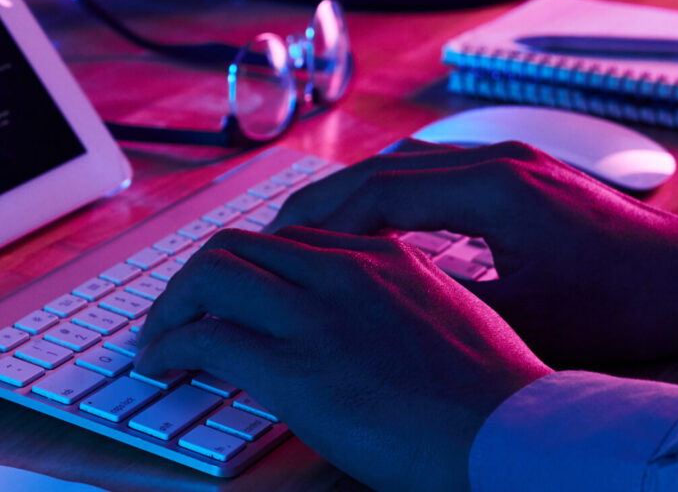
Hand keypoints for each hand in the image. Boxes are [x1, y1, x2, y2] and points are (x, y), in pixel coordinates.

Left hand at [134, 227, 550, 491]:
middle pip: (242, 245)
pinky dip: (169, 348)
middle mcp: (347, 272)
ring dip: (173, 307)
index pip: (293, 239)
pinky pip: (205, 338)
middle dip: (198, 279)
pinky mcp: (295, 365)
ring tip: (159, 339)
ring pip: (211, 275)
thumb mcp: (457, 327)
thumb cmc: (501, 404)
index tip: (232, 295)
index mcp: (388, 260)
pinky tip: (162, 367)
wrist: (517, 437)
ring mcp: (318, 315)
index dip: (249, 266)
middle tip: (179, 314)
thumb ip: (405, 312)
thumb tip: (373, 337)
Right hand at [267, 139, 677, 363]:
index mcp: (494, 190)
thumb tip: (371, 308)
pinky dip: (395, 197)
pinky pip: (437, 173)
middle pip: (383, 169)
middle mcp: (499, 160)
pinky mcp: (526, 173)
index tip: (277, 251)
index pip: (377, 190)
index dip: (318, 222)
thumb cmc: (629, 308)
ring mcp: (514, 160)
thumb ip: (447, 304)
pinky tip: (376, 229)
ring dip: (356, 197)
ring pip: (408, 166)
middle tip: (274, 242)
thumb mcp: (529, 322)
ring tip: (312, 236)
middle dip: (323, 205)